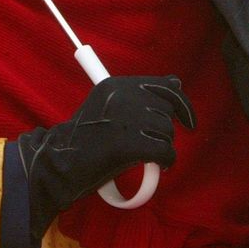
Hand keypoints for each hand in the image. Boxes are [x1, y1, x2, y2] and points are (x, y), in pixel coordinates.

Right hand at [14, 76, 194, 242]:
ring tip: (145, 156)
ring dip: (162, 146)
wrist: (59, 165)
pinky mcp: (128, 143)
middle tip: (149, 144)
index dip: (181, 104)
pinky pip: (164, 151)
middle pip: (167, 111)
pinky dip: (166, 161)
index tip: (188, 121)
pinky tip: (158, 165)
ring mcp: (126, 118)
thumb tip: (178, 81)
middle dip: (164, 130)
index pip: (165, 87)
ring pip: (167, 132)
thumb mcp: (111, 107)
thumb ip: (142, 95)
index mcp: (117, 84)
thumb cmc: (87, 139)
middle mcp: (123, 96)